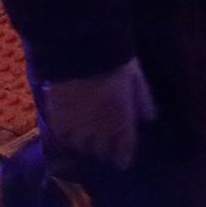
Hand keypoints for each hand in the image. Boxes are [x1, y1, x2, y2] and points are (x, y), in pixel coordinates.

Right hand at [39, 59, 156, 170]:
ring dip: (83, 142)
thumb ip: (143, 99)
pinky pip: (59, 133)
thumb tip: (150, 119)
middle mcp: (98, 129)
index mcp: (121, 122)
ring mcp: (75, 123)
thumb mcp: (135, 76)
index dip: (122, 159)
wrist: (79, 45)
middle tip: (103, 144)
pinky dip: (64, 133)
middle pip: (99, 152)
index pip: (122, 154)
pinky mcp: (56, 114)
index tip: (121, 161)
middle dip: (103, 149)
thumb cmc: (113, 59)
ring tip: (83, 136)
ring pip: (79, 145)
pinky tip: (66, 128)